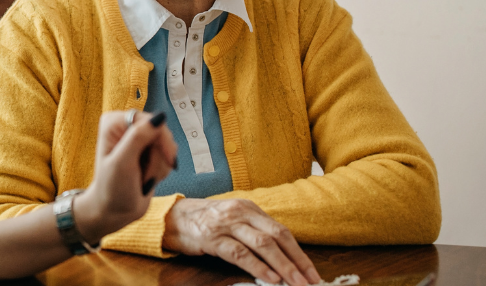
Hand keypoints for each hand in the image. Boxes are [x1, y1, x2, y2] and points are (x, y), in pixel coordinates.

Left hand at [73, 110, 177, 243]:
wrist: (115, 212)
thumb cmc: (112, 189)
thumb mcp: (123, 163)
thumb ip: (138, 137)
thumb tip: (160, 116)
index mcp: (114, 122)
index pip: (150, 120)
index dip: (162, 139)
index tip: (167, 159)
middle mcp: (126, 126)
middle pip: (161, 132)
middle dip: (159, 157)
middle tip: (146, 176)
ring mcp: (138, 139)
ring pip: (167, 144)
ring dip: (160, 166)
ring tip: (144, 179)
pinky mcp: (148, 151)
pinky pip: (167, 154)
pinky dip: (162, 169)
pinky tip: (149, 179)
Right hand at [163, 198, 320, 285]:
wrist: (173, 218)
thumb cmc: (206, 222)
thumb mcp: (234, 220)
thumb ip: (255, 231)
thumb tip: (283, 256)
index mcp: (250, 208)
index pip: (282, 231)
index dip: (299, 253)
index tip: (312, 273)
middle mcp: (241, 213)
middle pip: (277, 237)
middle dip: (296, 261)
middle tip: (310, 281)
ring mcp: (227, 225)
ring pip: (262, 244)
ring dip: (282, 266)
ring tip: (295, 283)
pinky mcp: (213, 238)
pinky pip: (240, 253)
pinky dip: (257, 266)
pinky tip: (269, 278)